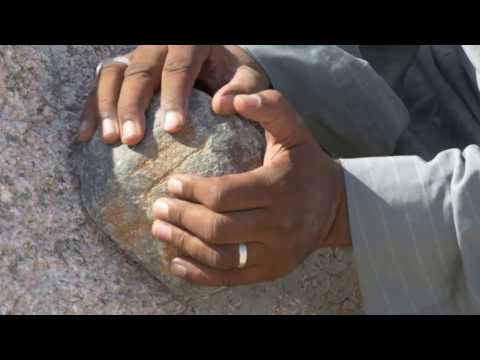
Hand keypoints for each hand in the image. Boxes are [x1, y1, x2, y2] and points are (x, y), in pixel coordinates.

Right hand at [78, 45, 270, 144]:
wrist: (218, 64)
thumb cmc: (235, 76)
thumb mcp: (247, 80)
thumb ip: (241, 90)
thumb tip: (221, 106)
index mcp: (191, 41)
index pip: (178, 67)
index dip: (174, 97)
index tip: (173, 129)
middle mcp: (159, 44)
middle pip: (139, 71)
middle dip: (133, 106)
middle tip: (133, 140)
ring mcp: (138, 55)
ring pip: (113, 74)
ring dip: (106, 107)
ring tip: (110, 140)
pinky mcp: (124, 69)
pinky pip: (102, 84)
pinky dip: (92, 109)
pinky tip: (87, 136)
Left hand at [151, 90, 351, 286]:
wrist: (337, 206)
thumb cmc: (306, 164)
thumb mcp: (294, 130)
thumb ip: (268, 107)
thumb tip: (231, 99)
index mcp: (278, 188)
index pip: (223, 195)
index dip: (192, 191)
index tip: (171, 183)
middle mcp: (278, 225)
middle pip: (217, 228)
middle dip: (181, 218)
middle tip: (158, 208)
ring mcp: (276, 253)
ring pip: (220, 256)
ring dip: (184, 244)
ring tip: (160, 230)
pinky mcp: (273, 270)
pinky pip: (230, 278)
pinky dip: (199, 274)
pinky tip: (176, 263)